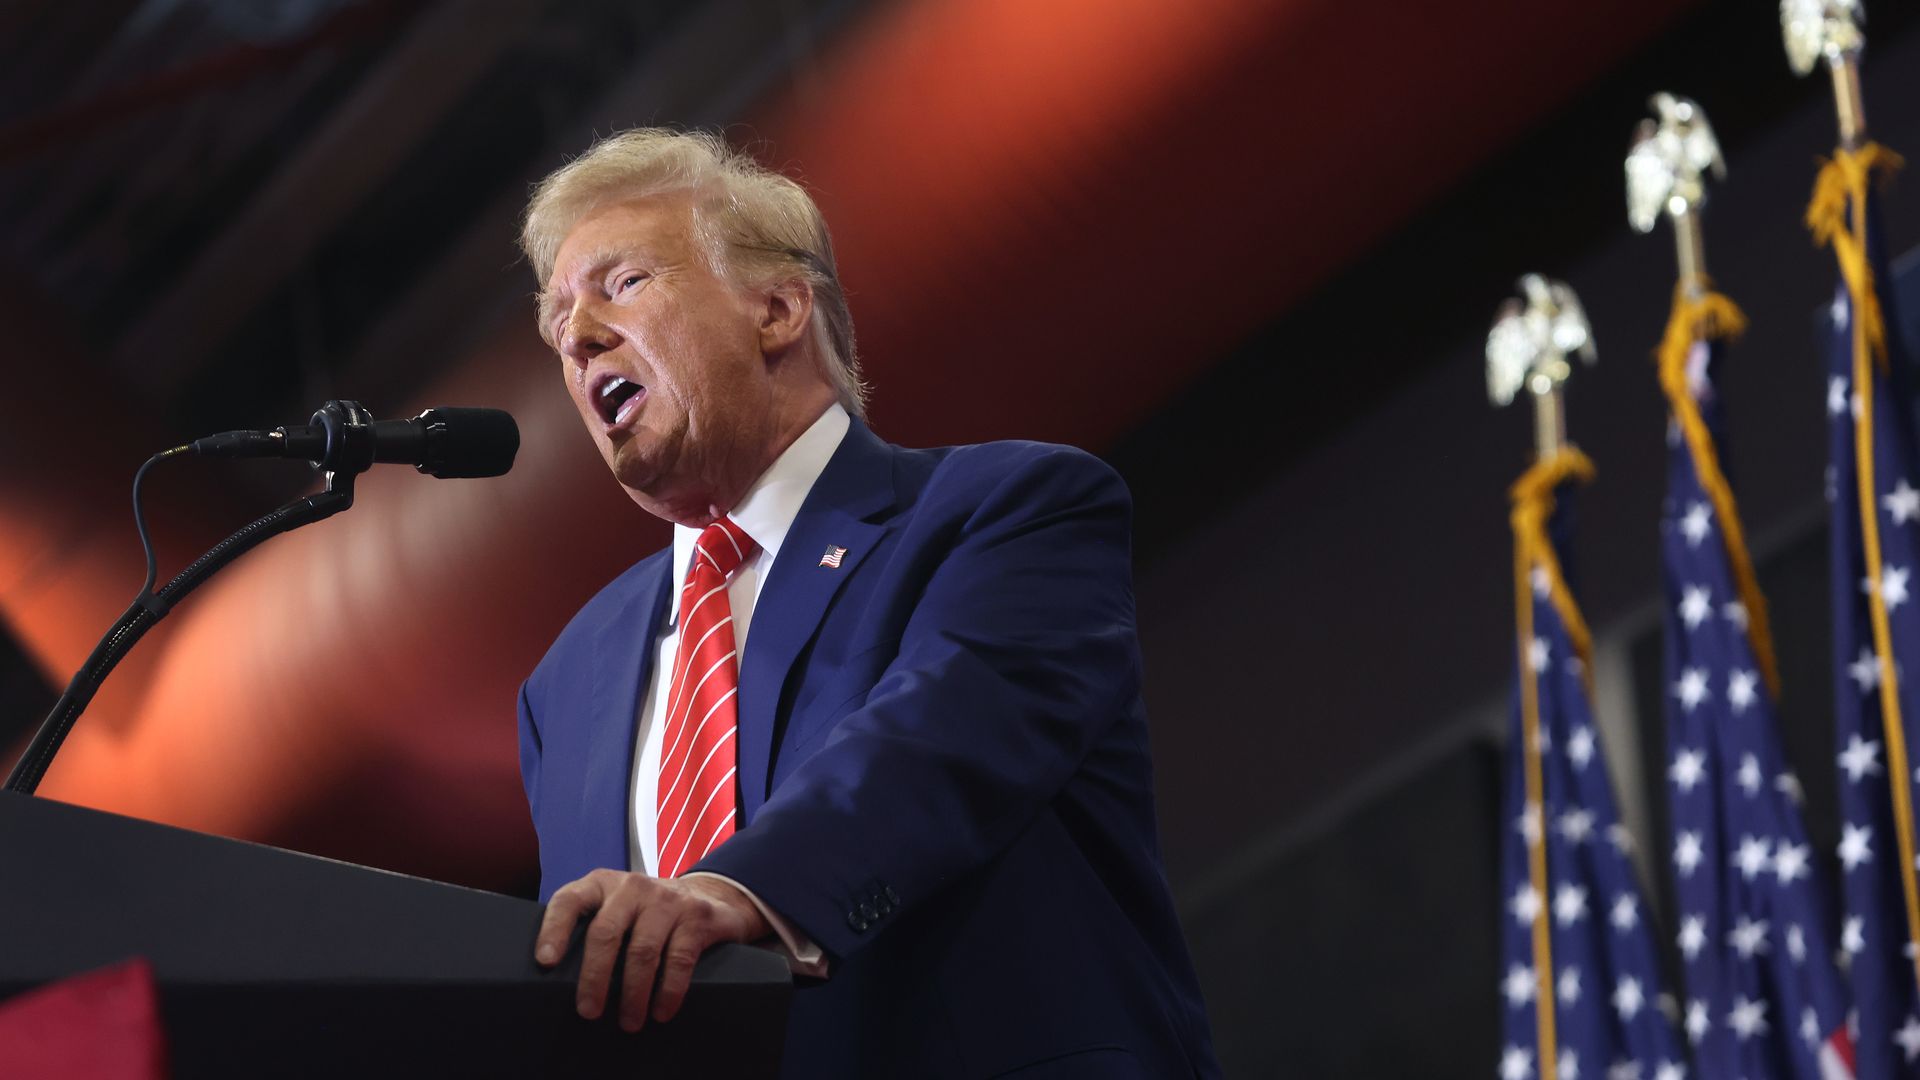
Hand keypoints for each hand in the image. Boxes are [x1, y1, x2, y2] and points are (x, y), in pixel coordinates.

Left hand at [534, 870, 770, 1030]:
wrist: (705, 894)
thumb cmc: (644, 913)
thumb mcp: (614, 909)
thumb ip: (589, 928)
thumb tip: (556, 979)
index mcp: (602, 884)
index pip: (570, 900)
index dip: (554, 929)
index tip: (546, 962)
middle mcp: (633, 887)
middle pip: (606, 932)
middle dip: (594, 977)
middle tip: (589, 1012)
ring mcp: (667, 899)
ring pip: (642, 951)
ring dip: (633, 994)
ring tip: (629, 1022)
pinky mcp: (698, 916)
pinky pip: (679, 959)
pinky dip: (668, 991)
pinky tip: (661, 1011)